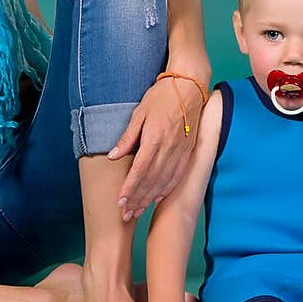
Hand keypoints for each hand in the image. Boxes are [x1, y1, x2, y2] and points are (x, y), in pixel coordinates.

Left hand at [108, 74, 202, 218]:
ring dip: (150, 198)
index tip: (120, 203)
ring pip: (164, 181)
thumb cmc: (162, 96)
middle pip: (151, 181)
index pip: (139, 170)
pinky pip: (178, 175)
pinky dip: (167, 189)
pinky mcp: (189, 151)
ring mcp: (181, 151)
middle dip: (137, 200)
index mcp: (155, 138)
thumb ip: (128, 136)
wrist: (189, 86)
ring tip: (139, 211)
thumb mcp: (140, 112)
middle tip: (126, 216)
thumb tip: (112, 155)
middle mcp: (169, 148)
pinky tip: (158, 198)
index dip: (129, 189)